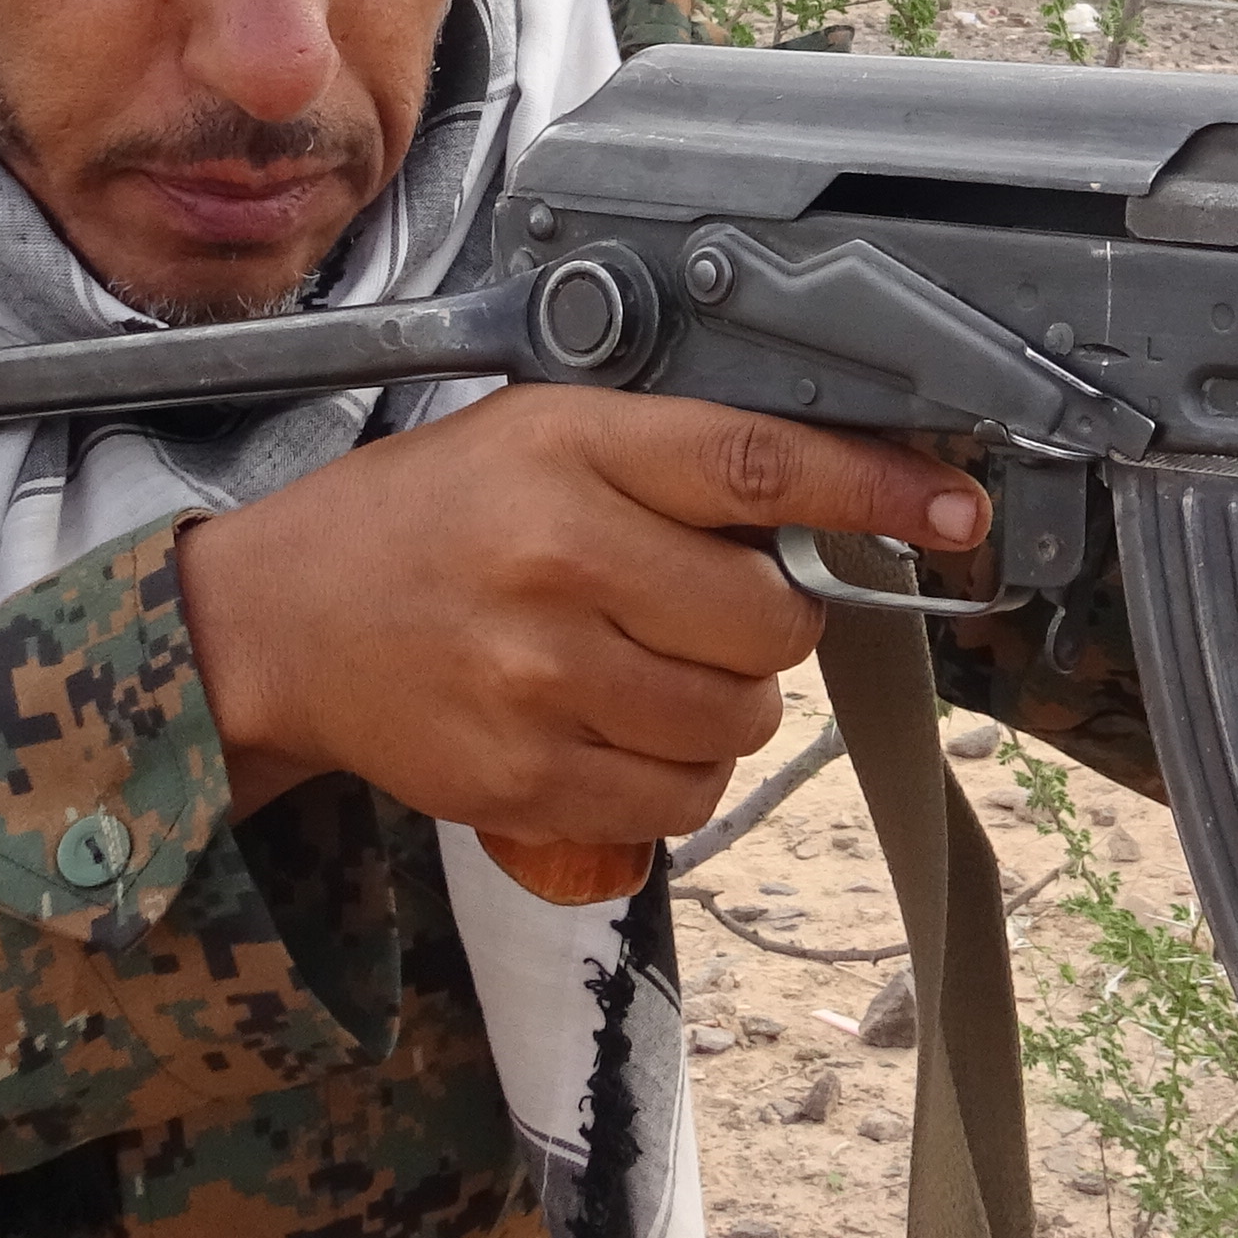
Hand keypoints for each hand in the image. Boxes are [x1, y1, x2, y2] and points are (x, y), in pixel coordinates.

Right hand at [174, 388, 987, 841]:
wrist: (281, 623)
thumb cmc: (422, 520)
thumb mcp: (538, 437)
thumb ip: (670, 463)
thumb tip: (827, 505)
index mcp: (570, 450)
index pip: (763, 464)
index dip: (879, 488)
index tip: (956, 509)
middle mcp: (560, 560)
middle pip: (773, 617)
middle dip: (768, 620)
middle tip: (702, 608)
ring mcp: (543, 678)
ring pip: (741, 718)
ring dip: (730, 704)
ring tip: (653, 670)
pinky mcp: (526, 777)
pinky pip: (683, 799)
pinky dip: (683, 776)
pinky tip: (626, 732)